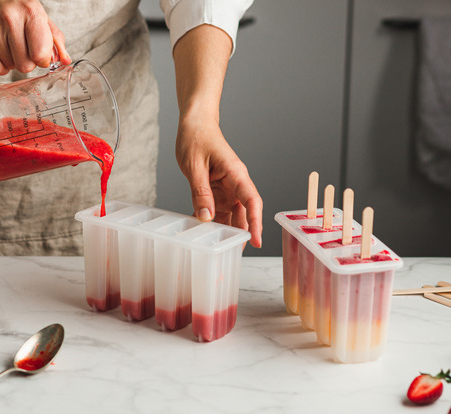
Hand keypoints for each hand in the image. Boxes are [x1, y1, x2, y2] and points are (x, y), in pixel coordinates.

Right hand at [0, 0, 70, 74]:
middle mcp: (10, 19)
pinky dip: (0, 66)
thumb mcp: (39, 16)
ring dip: (12, 61)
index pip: (40, 54)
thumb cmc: (14, 7)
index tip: (39, 53)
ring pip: (11, 67)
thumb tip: (65, 61)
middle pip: (26, 65)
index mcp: (30, 11)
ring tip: (8, 44)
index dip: (42, 59)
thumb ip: (55, 39)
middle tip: (22, 47)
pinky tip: (0, 52)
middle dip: (27, 61)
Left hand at [176, 117, 262, 247]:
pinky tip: (203, 229)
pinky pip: (217, 207)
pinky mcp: (217, 187)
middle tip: (233, 253)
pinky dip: (211, 219)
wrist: (195, 123)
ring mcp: (227, 186)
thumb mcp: (194, 167)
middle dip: (241, 232)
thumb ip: (200, 193)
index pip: (251, 200)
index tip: (256, 240)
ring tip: (218, 246)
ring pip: (230, 212)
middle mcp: (235, 181)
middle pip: (243, 211)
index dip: (255, 222)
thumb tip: (206, 217)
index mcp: (236, 173)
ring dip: (225, 228)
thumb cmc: (196, 137)